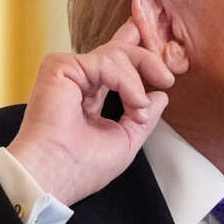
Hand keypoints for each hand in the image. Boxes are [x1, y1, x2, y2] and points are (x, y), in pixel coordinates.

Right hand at [7, 19, 173, 205]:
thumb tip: (161, 96)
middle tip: (167, 77)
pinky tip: (134, 102)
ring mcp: (69, 72)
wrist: (55, 173)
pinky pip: (105, 61)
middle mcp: (79, 80)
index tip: (160, 59)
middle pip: (118, 51)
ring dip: (136, 83)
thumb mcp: (127, 139)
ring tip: (140, 108)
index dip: (136, 51)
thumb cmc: (82, 166)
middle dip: (147, 59)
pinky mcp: (60, 66)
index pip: (114, 63)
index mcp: (90, 95)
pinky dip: (125, 81)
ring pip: (116, 54)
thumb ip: (144, 116)